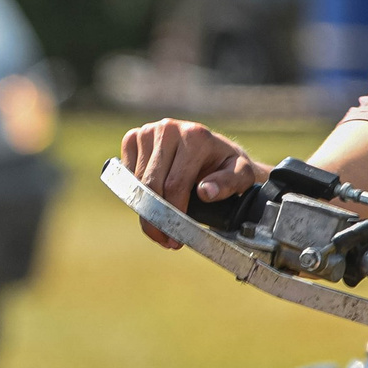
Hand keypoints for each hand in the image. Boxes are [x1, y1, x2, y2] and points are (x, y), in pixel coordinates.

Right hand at [118, 119, 267, 249]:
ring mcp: (148, 130)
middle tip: (164, 239)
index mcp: (195, 136)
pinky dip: (135, 191)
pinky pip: (126, 174)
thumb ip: (229, 184)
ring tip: (159, 224)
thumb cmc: (228, 167)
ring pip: (136, 182)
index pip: (175, 184)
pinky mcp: (133, 137)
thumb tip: (205, 192)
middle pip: (152, 184)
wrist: (213, 150)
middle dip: (155, 217)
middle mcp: (168, 128)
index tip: (176, 238)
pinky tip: (152, 200)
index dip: (174, 215)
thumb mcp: (241, 176)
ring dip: (144, 209)